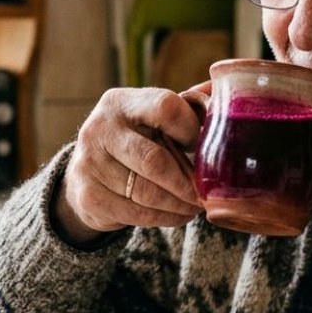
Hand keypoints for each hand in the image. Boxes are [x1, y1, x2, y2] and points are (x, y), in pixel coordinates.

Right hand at [54, 86, 208, 243]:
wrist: (86, 173)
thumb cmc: (135, 140)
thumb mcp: (152, 117)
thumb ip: (187, 106)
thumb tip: (225, 94)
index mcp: (121, 102)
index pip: (165, 107)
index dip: (191, 130)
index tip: (206, 149)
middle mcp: (100, 128)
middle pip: (154, 160)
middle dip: (187, 182)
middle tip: (207, 193)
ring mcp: (89, 163)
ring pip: (146, 192)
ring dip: (179, 204)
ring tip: (197, 206)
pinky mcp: (88, 196)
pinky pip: (136, 213)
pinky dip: (164, 218)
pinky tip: (178, 215)